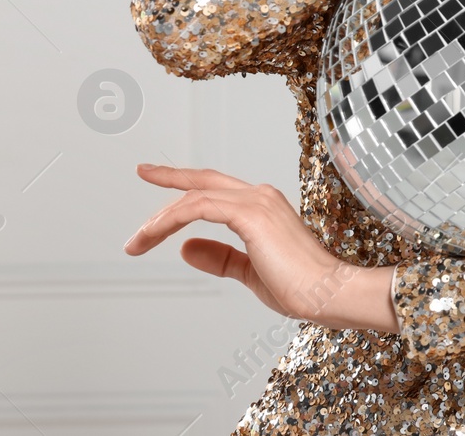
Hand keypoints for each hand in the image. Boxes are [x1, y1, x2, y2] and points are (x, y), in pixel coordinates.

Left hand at [122, 163, 397, 331]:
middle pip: (203, 182)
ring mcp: (257, 202)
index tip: (156, 175)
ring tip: (137, 241)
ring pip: (195, 197)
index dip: (185, 182)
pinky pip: (200, 208)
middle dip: (169, 178)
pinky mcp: (251, 214)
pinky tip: (155, 234)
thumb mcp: (251, 271)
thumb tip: (186, 248)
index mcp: (264, 207)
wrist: (327, 293)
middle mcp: (261, 196)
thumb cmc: (301, 287)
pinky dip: (173, 219)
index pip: (216, 189)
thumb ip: (221, 258)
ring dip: (160, 219)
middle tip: (143, 172)